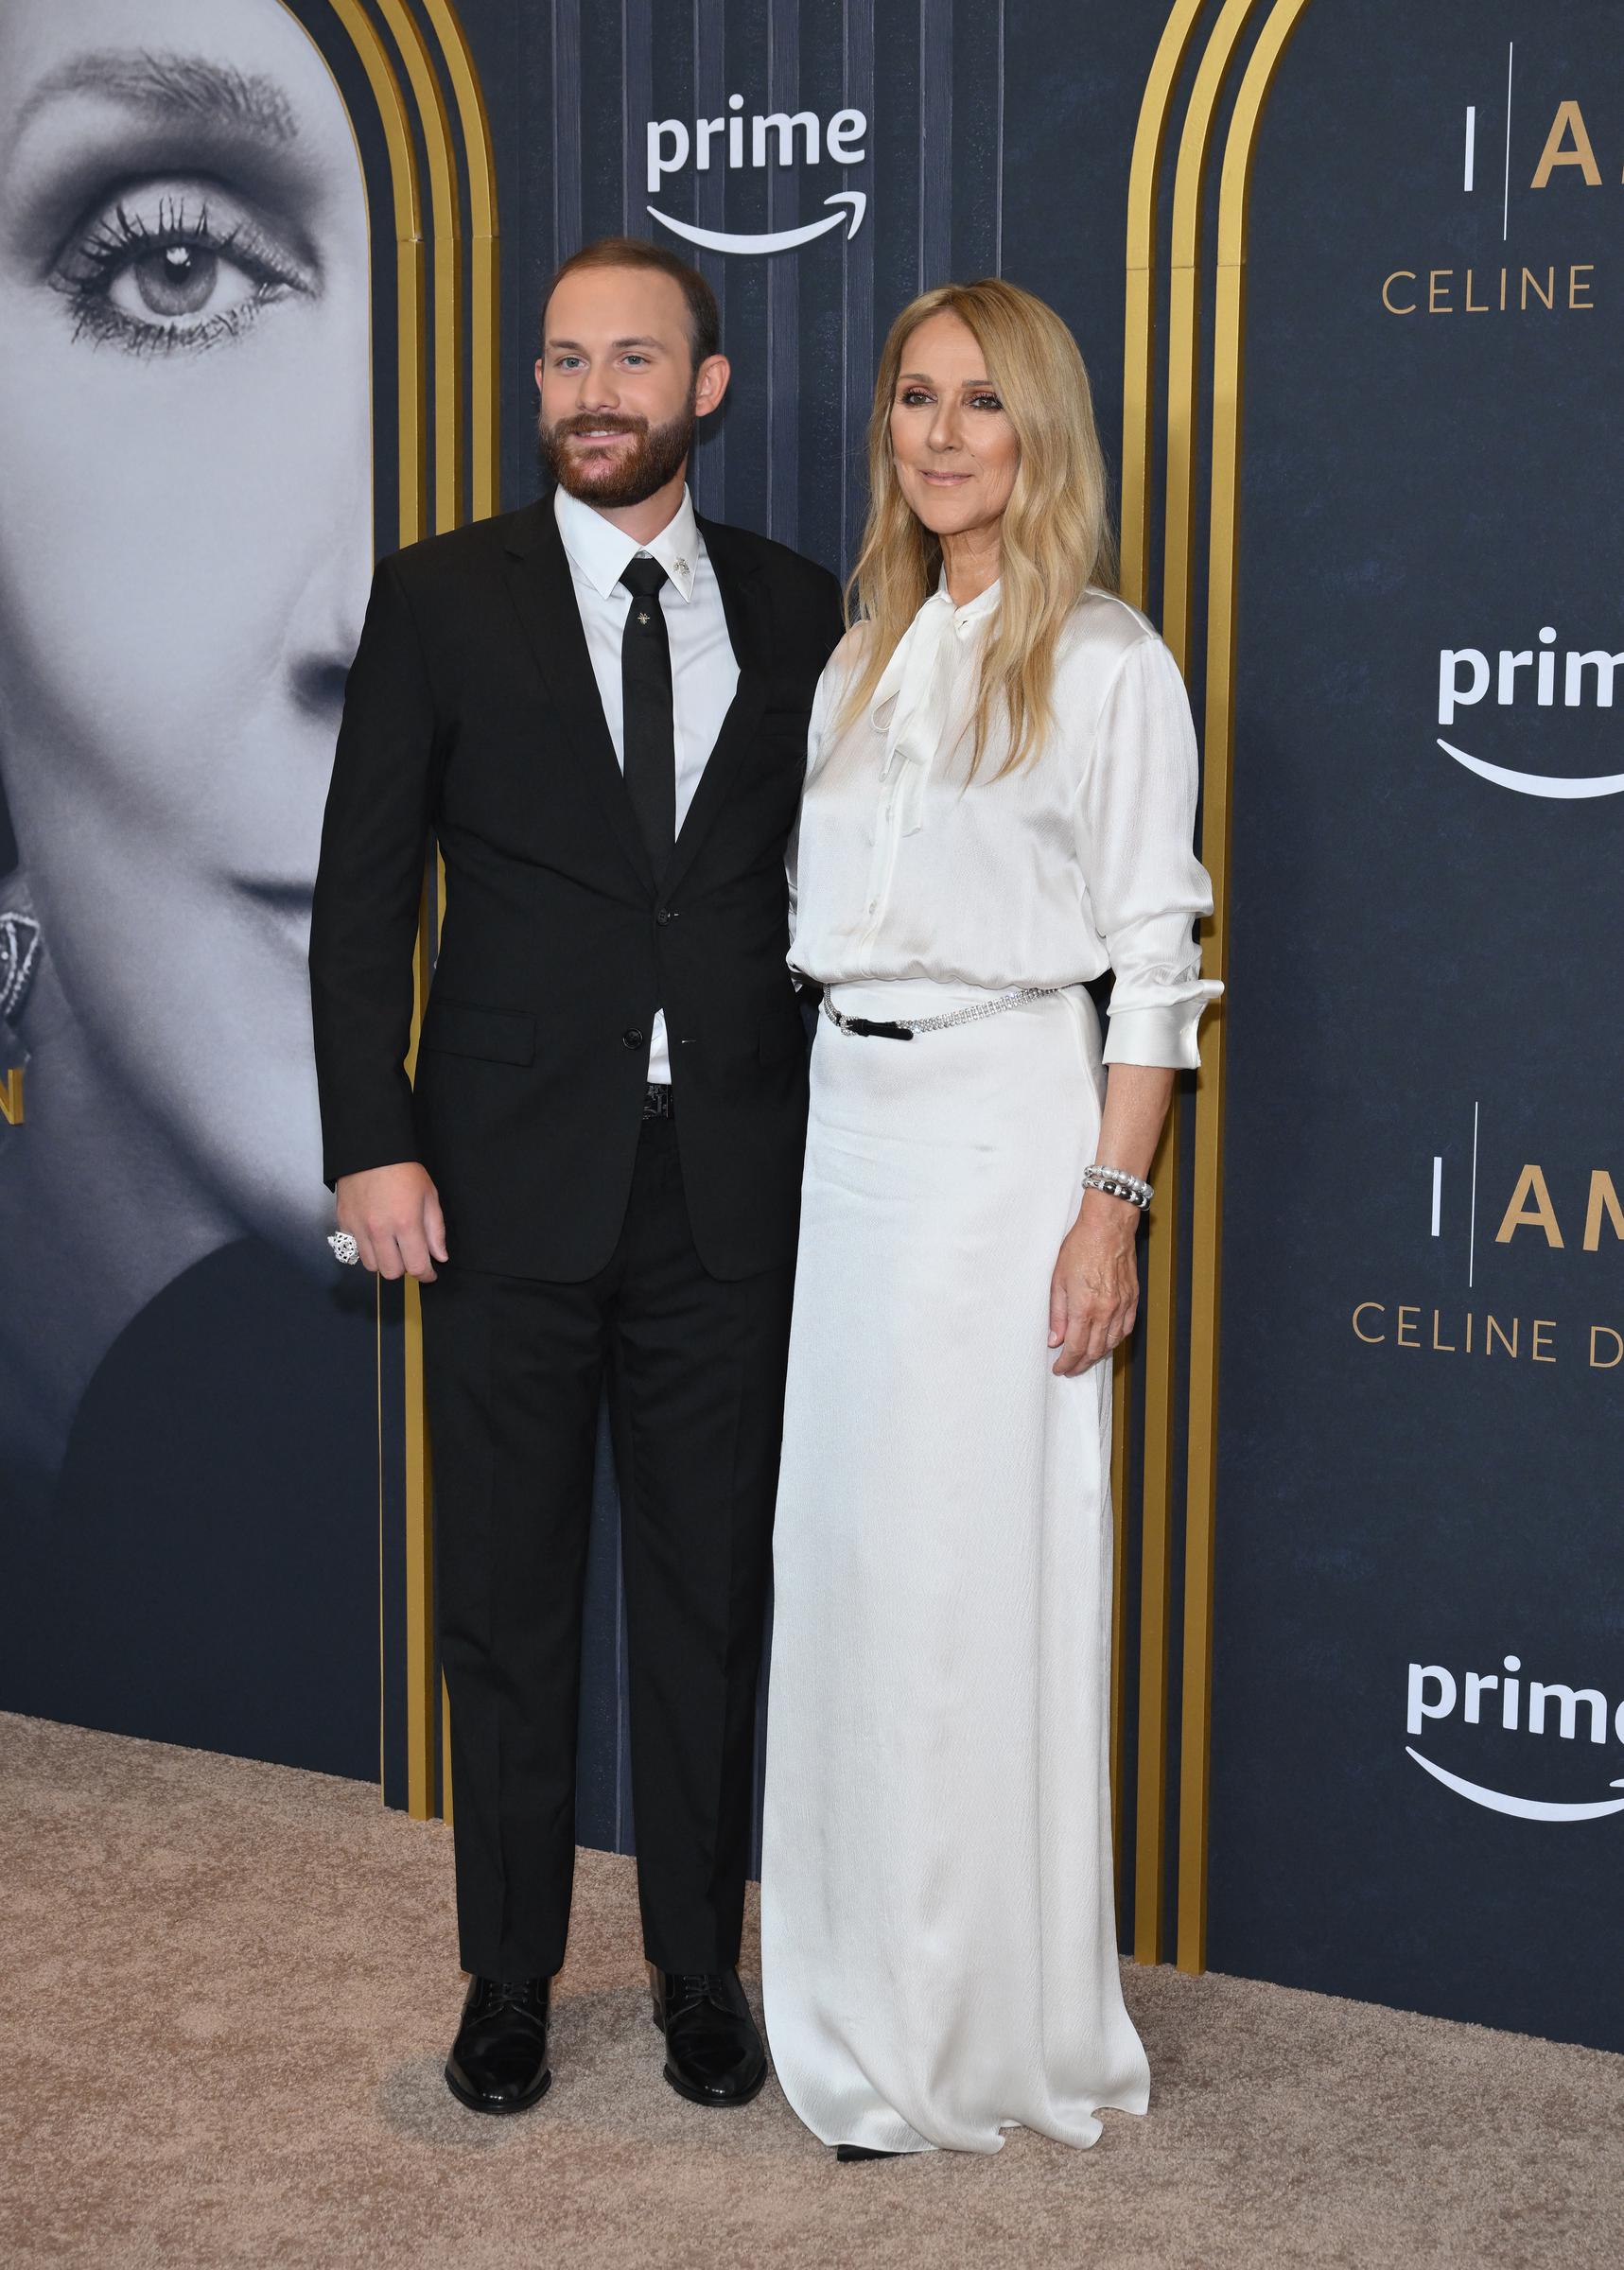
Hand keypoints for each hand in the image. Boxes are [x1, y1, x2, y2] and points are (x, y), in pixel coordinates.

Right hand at [335, 1162, 447, 1282]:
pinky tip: (375, 1236)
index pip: (415, 1267)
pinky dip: (367, 1249)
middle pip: (391, 1273)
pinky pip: (355, 1250)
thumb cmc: (404, 1170)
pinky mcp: (344, 1223)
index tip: (429, 1274)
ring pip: (371, 1266)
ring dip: (384, 1261)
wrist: (369, 1149)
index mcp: (406, 1223)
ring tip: (391, 1245)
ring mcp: (358, 1228)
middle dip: (404, 1268)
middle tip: (409, 1255)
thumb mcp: (429, 1195)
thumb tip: (439, 1257)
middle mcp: (380, 1231)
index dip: (426, 1275)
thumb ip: (435, 1229)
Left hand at [1047, 1191, 1140, 1376]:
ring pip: (1112, 1343)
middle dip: (1081, 1364)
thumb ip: (1056, 1313)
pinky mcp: (1133, 1298)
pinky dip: (1116, 1340)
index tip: (1060, 1369)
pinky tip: (1107, 1341)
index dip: (1067, 1363)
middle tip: (1070, 1368)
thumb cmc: (1080, 1247)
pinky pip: (1126, 1328)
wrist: (1108, 1227)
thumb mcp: (1058, 1279)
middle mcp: (1105, 1311)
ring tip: (1086, 1358)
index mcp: (1084, 1307)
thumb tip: (1055, 1339)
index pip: (1075, 1348)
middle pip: (1094, 1350)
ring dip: (1098, 1355)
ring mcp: (1122, 1305)